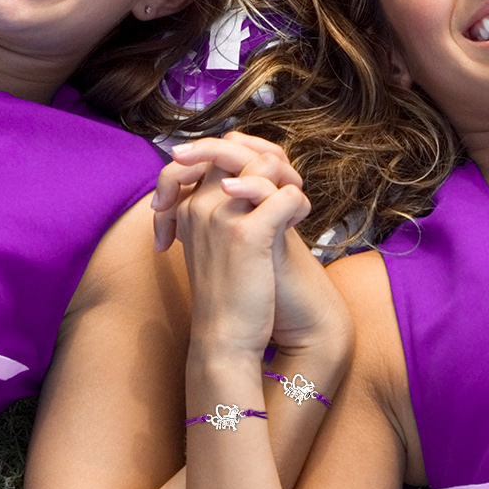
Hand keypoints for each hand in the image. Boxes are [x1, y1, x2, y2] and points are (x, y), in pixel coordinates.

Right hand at [156, 132, 338, 358]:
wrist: (224, 341)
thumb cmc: (226, 296)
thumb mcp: (214, 246)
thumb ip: (224, 211)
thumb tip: (249, 181)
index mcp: (189, 207)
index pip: (212, 150)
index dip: (244, 153)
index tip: (264, 181)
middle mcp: (200, 205)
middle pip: (236, 148)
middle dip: (268, 159)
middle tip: (285, 184)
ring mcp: (220, 216)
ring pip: (264, 164)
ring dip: (288, 178)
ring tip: (292, 205)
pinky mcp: (246, 234)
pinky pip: (285, 195)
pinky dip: (300, 204)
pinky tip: (298, 223)